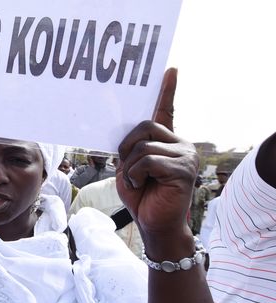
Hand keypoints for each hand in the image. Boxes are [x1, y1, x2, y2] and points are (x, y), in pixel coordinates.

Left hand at [117, 69, 197, 258]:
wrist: (153, 224)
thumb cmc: (141, 196)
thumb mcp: (129, 166)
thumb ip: (131, 147)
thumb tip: (126, 134)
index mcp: (167, 141)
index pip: (166, 110)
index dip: (167, 90)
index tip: (170, 69)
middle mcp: (181, 144)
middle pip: (144, 126)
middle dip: (127, 146)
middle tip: (126, 166)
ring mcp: (185, 156)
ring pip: (142, 146)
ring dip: (130, 167)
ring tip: (138, 182)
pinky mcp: (183, 169)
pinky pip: (146, 161)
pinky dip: (135, 174)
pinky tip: (142, 186)